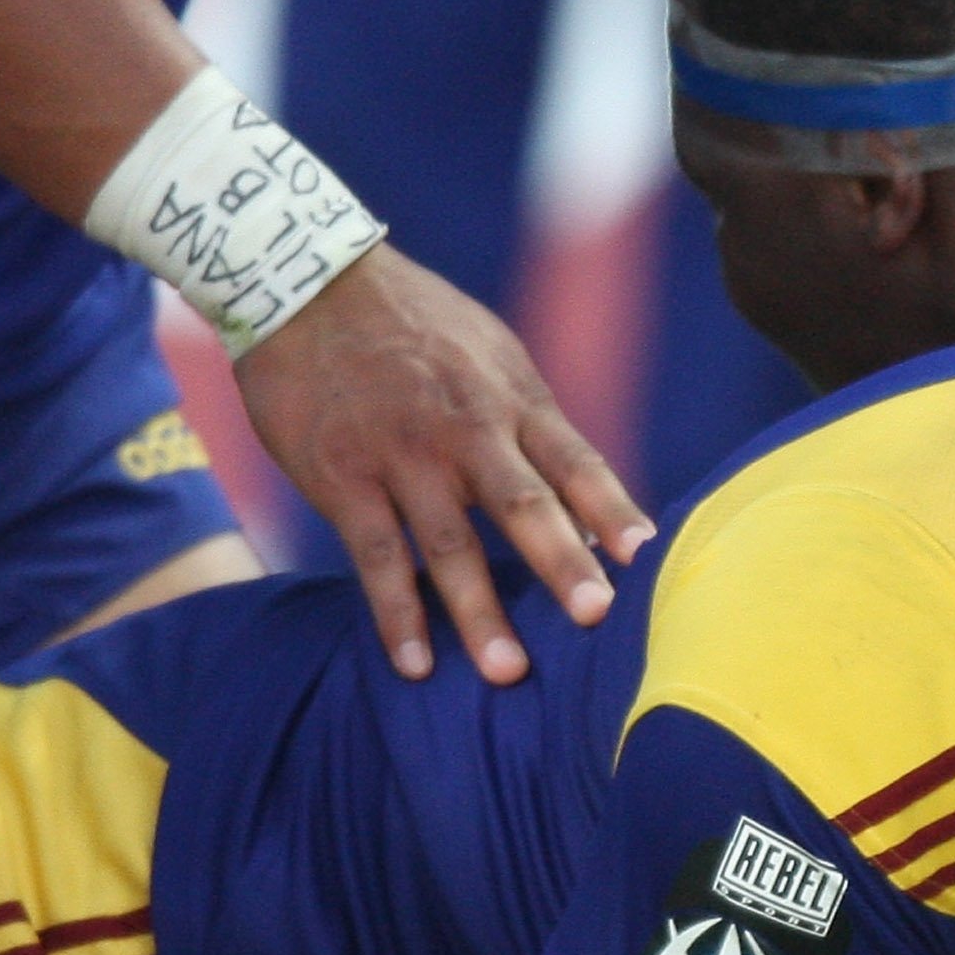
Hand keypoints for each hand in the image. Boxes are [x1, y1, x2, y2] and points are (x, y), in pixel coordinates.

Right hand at [236, 244, 653, 683]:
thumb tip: (596, 512)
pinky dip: (397, 613)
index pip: (576, 463)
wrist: (306, 281)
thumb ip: (539, 429)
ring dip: (479, 612)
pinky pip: (377, 556)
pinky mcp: (343, 478)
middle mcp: (466, 430)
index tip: (648, 558)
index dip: (613, 511)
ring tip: (508, 672)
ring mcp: (402, 456)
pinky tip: (416, 663)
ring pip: (449, 544)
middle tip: (595, 618)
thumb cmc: (417, 328)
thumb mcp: (494, 355)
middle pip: (524, 504)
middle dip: (562, 563)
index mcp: (513, 400)